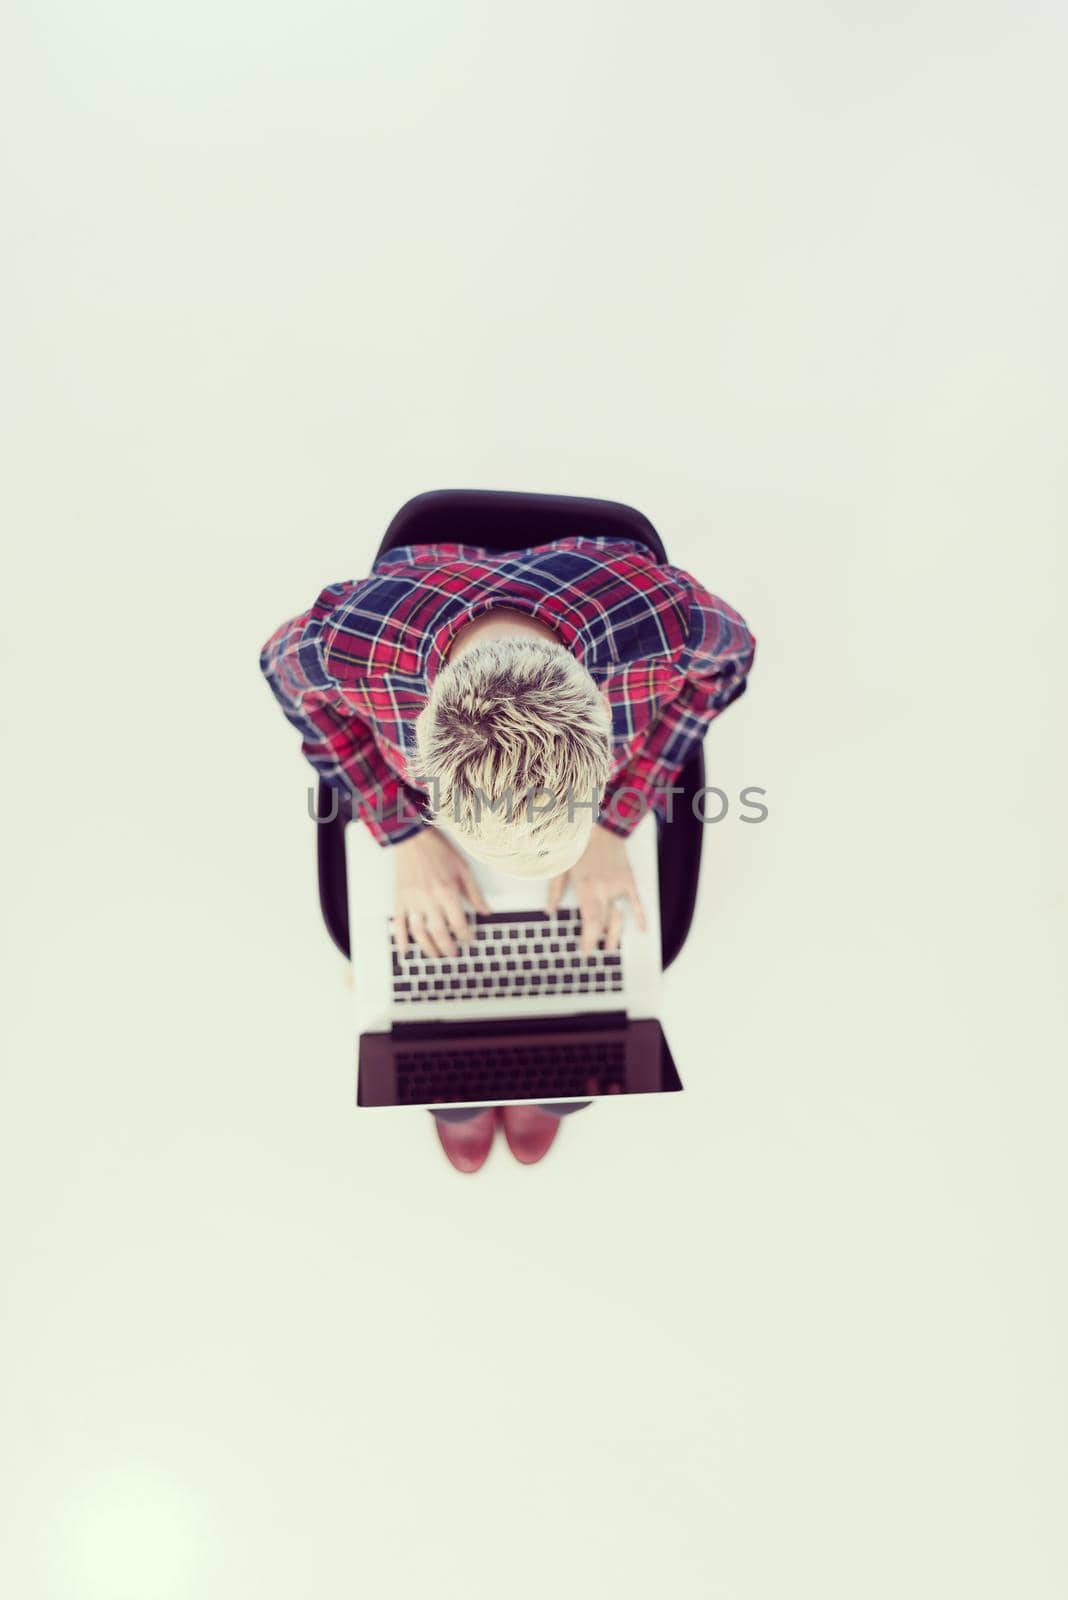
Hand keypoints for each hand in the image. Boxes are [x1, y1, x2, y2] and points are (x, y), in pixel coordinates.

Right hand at [392, 828, 489, 958]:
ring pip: (419, 933)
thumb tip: (486, 911)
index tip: (469, 941)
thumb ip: (475, 892)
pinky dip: (401, 939)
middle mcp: (429, 900)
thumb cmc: (439, 850)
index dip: (465, 936)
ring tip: (436, 954)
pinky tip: (405, 950)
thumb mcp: (463, 868)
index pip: (459, 924)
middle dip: (448, 948)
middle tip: (453, 954)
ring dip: (428, 948)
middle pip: (440, 933)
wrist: (413, 837)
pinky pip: (399, 924)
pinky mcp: (399, 899)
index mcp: (447, 892)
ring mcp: (412, 901)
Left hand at [545, 824, 646, 952]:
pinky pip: (637, 902)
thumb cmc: (578, 845)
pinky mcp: (628, 879)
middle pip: (603, 922)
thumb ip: (555, 891)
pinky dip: (640, 917)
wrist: (602, 825)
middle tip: (596, 952)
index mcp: (586, 887)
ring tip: (611, 947)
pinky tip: (642, 930)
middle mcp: (604, 889)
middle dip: (599, 939)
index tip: (585, 952)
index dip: (588, 939)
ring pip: (618, 916)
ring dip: (615, 934)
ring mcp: (618, 885)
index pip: (589, 921)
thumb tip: (549, 912)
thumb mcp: (561, 867)